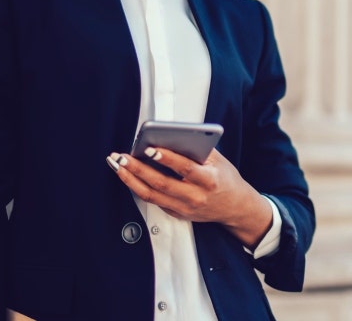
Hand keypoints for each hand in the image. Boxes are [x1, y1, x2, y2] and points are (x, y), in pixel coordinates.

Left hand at [107, 148, 272, 248]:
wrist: (234, 207)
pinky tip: (128, 175)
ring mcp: (184, 208)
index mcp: (209, 181)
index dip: (167, 159)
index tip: (150, 148)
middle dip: (138, 169)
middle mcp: (195, 197)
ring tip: (117, 165)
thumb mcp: (218, 160)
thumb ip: (197, 149)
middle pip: (162, 184)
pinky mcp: (176, 213)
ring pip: (151, 195)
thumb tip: (170, 136)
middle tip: (122, 157)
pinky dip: (138, 187)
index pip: (185, 169)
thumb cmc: (225, 178)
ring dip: (131, 179)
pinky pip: (153, 200)